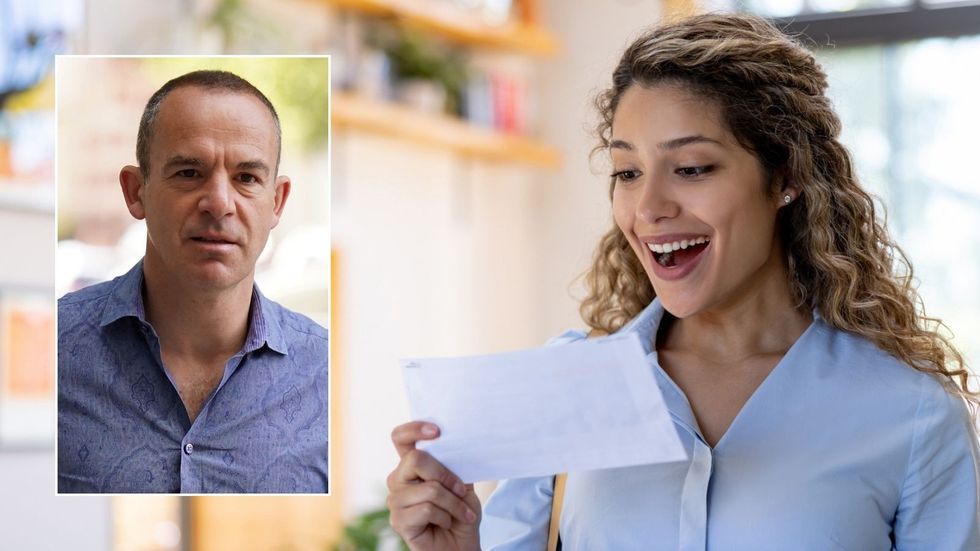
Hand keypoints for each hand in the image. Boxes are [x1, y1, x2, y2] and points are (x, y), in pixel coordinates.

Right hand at [387, 421, 481, 550]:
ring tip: (461, 513)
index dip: (414, 429)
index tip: (437, 431)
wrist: (461, 545)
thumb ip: (455, 466)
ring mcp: (396, 501)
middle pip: (415, 460)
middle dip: (446, 475)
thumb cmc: (460, 514)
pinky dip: (446, 516)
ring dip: (453, 503)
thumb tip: (457, 446)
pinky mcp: (398, 521)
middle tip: (461, 490)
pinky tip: (447, 523)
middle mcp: (398, 480)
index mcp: (411, 466)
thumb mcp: (463, 485)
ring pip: (429, 489)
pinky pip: (427, 509)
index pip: (400, 438)